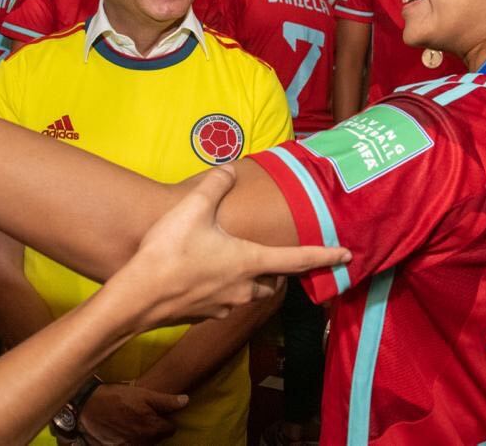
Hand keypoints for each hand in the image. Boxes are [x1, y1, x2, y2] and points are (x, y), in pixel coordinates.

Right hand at [78, 384, 185, 445]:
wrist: (88, 406)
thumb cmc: (117, 397)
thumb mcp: (144, 394)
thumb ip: (166, 401)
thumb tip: (186, 401)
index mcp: (152, 428)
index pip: (170, 429)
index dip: (165, 419)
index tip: (157, 412)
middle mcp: (143, 442)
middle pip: (157, 438)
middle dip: (154, 428)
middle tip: (143, 414)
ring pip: (145, 443)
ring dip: (142, 435)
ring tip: (132, 421)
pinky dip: (130, 439)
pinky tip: (123, 429)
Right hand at [114, 166, 350, 329]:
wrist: (137, 298)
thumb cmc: (169, 252)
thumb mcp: (193, 208)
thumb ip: (215, 184)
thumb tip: (230, 168)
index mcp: (249, 261)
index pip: (298, 259)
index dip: (325, 255)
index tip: (348, 256)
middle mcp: (243, 288)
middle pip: (272, 283)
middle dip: (276, 272)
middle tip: (270, 257)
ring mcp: (223, 306)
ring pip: (247, 295)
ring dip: (247, 282)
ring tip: (230, 265)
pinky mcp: (203, 317)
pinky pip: (222, 304)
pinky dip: (220, 292)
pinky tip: (200, 279)